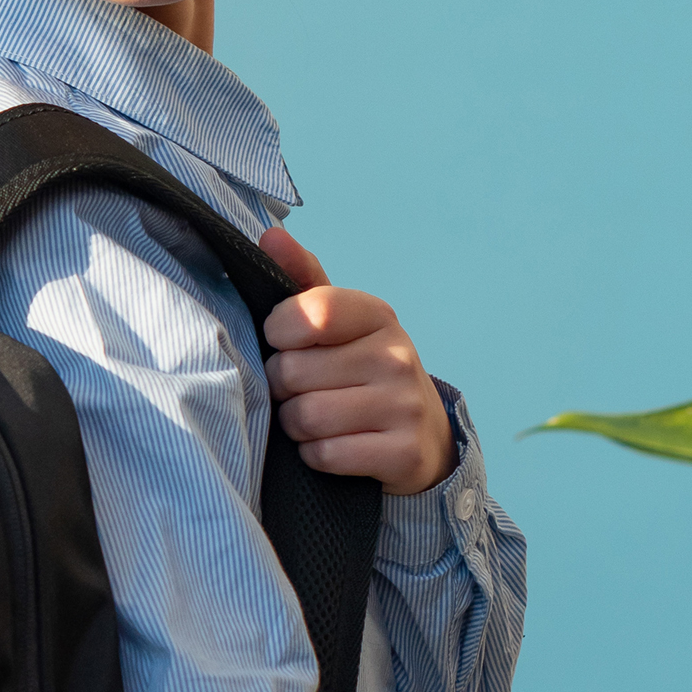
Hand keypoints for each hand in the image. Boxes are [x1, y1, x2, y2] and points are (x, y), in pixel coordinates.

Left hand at [258, 227, 455, 495]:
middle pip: (292, 373)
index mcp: (377, 315)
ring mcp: (406, 405)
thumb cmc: (361, 371)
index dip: (277, 334)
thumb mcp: (339, 323)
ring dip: (295, 426)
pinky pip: (325, 454)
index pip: (307, 314)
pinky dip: (316, 456)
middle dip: (283, 389)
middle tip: (302, 391)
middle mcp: (397, 355)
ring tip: (313, 421)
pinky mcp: (405, 452)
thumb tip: (269, 235)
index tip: (285, 343)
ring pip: (305, 417)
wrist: (422, 435)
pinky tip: (332, 447)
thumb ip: (301, 279)